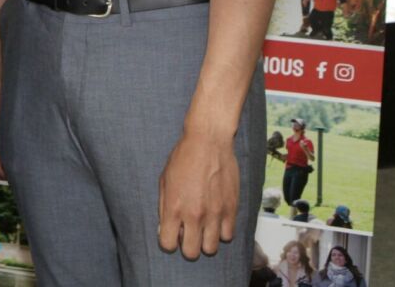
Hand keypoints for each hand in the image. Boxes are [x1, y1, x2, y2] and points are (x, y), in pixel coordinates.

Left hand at [158, 130, 238, 259]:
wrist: (208, 142)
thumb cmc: (183, 159)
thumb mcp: (164, 180)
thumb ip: (163, 207)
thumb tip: (164, 228)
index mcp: (174, 208)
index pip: (168, 244)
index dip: (168, 241)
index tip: (171, 234)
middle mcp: (194, 215)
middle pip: (191, 252)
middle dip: (187, 246)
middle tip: (188, 233)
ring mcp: (215, 214)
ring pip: (211, 249)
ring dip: (205, 241)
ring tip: (203, 228)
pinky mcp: (232, 210)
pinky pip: (228, 236)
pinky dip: (222, 232)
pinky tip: (216, 221)